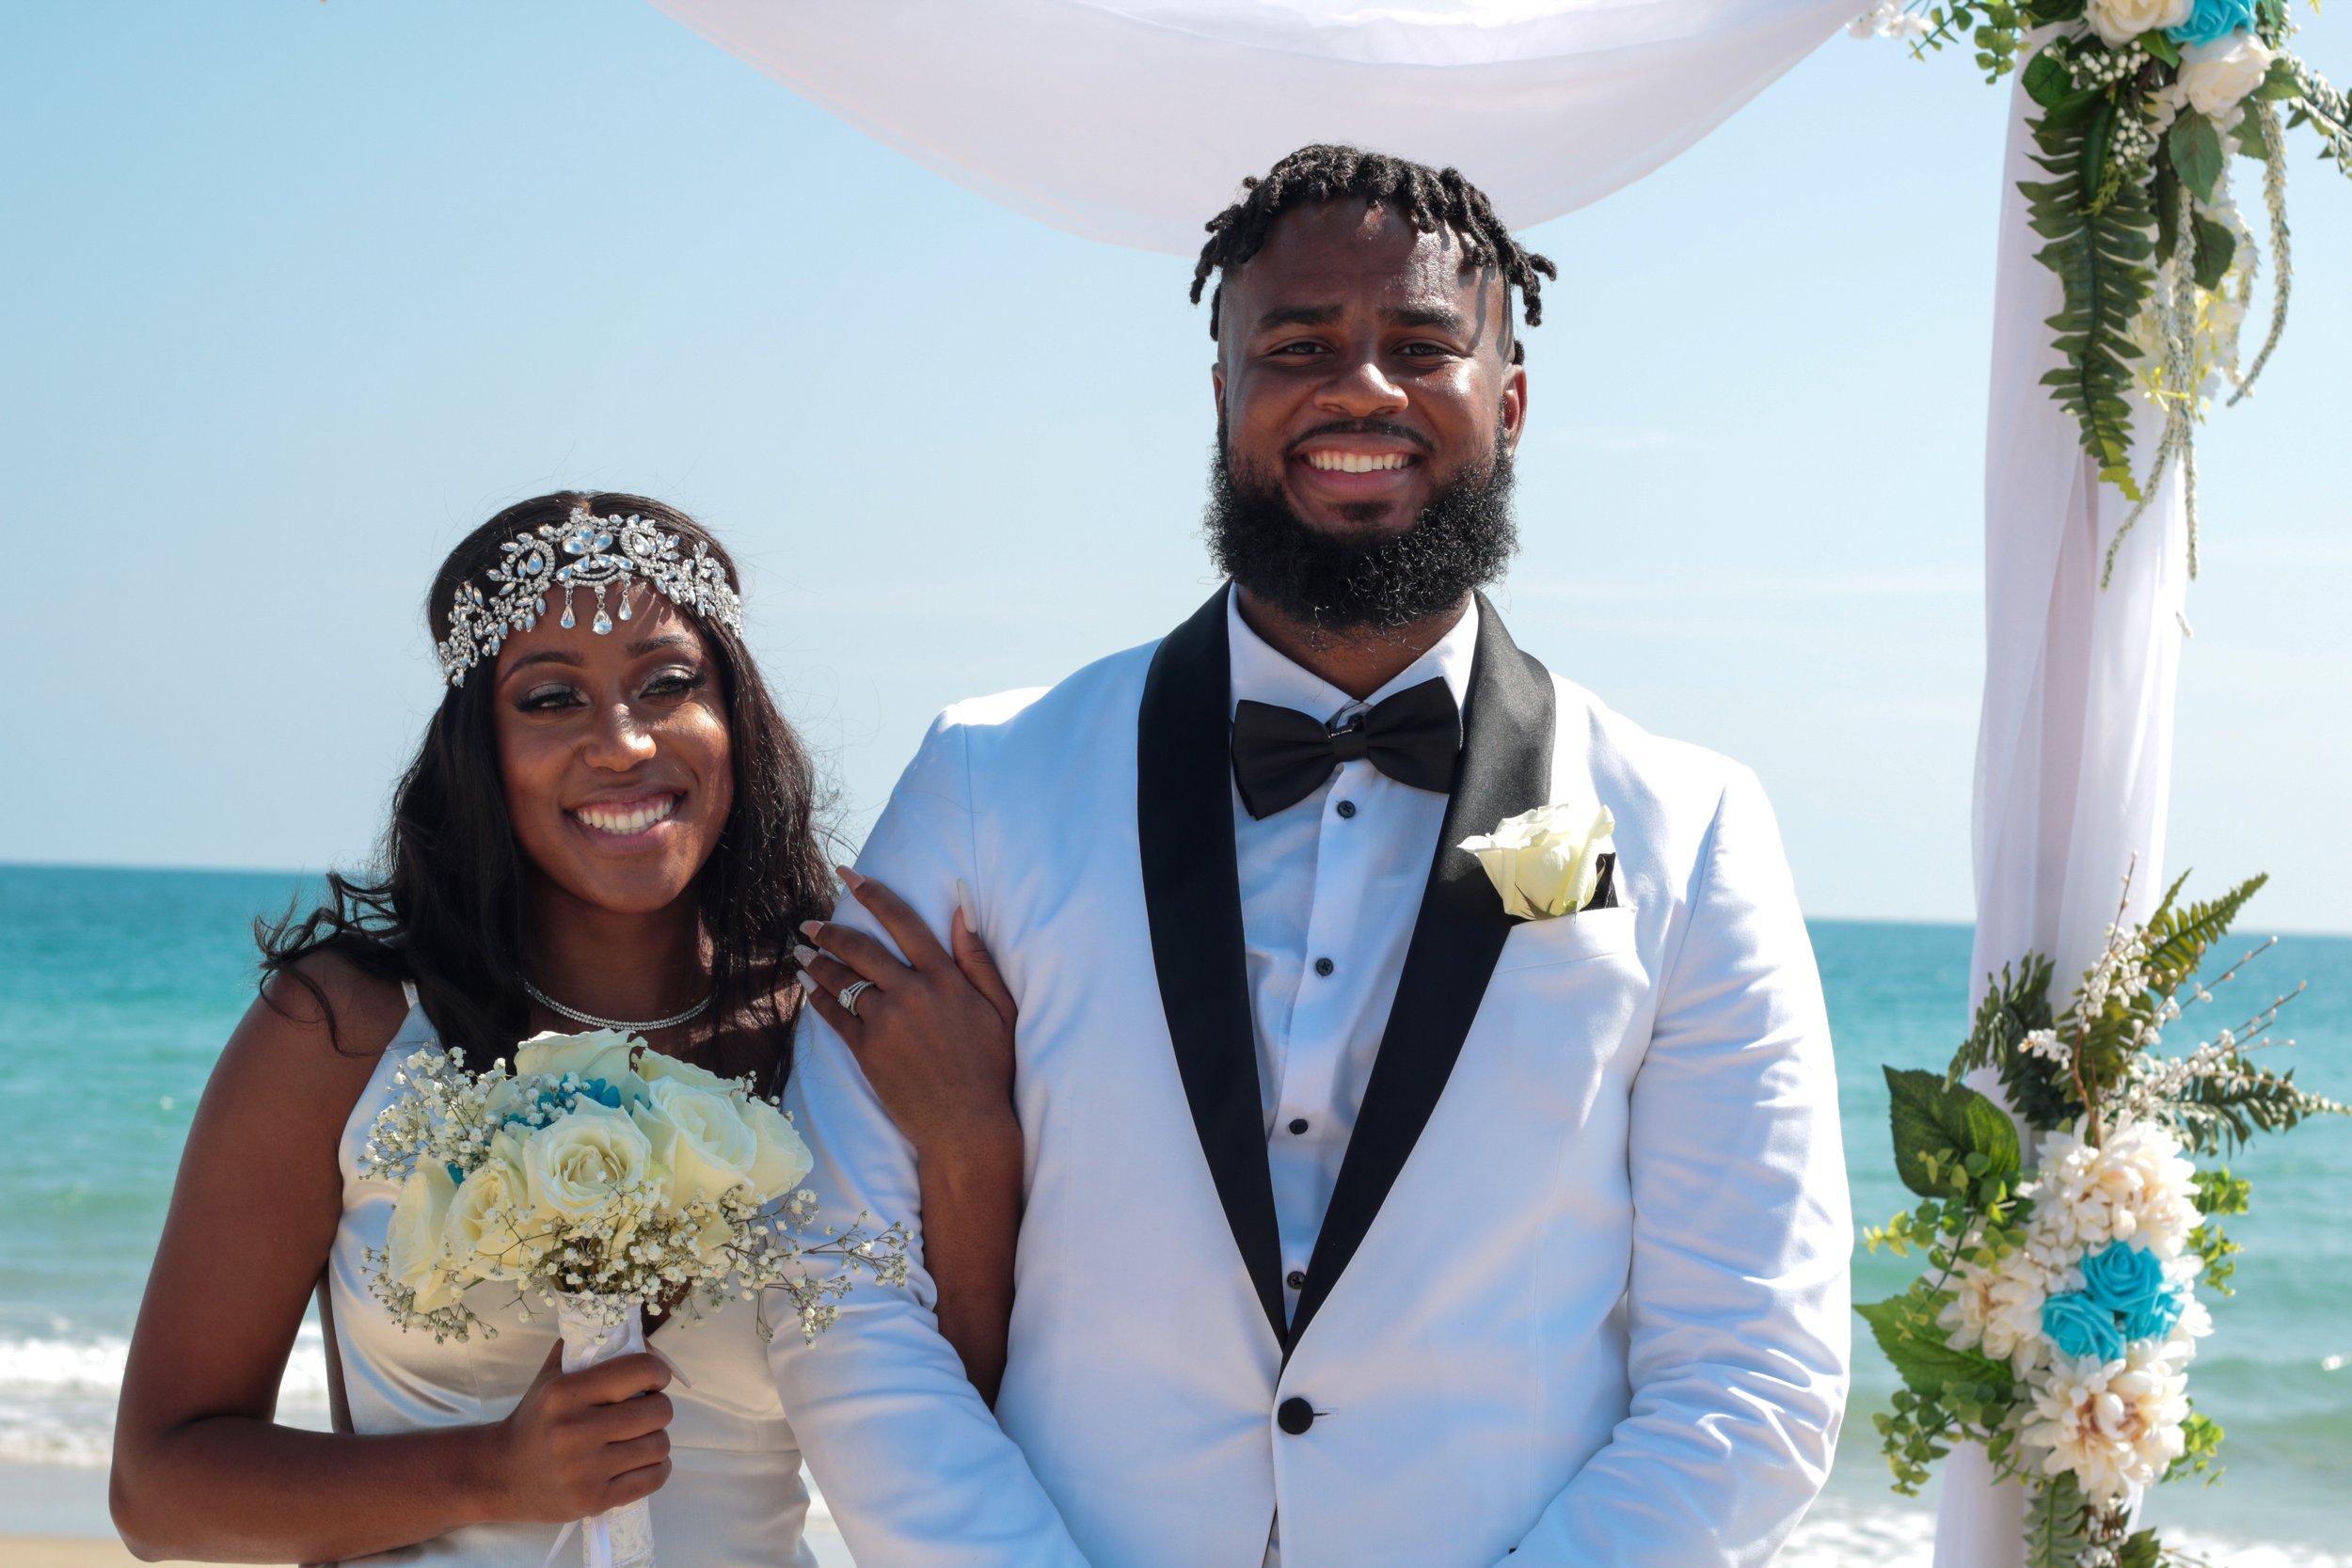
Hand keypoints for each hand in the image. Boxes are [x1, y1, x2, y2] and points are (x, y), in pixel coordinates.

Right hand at [489, 1343, 674, 1522]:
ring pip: (659, 1445)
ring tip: (639, 1438)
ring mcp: (584, 1470)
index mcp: (565, 1393)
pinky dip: (657, 1468)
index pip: (640, 1371)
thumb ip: (588, 1348)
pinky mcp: (594, 1500)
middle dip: (659, 1407)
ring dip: (657, 1439)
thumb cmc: (535, 1420)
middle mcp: (574, 1431)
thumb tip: (641, 1338)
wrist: (500, 1475)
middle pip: (657, 1411)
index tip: (654, 1380)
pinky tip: (641, 1461)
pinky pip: (654, 1478)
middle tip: (645, 1411)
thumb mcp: (552, 1376)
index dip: (658, 1372)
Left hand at [797, 868, 1019, 1162]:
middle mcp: (911, 993)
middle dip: (830, 930)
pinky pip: (834, 1016)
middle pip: (861, 948)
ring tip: (802, 952)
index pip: (903, 922)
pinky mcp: (867, 1052)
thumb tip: (960, 907)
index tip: (848, 874)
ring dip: (817, 962)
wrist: (967, 1125)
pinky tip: (808, 990)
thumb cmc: (990, 1066)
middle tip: (810, 923)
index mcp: (945, 978)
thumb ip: (978, 957)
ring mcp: (886, 1023)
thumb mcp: (1000, 1007)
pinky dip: (818, 999)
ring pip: (841, 980)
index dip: (873, 893)